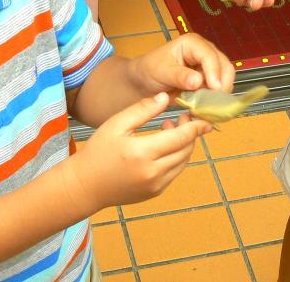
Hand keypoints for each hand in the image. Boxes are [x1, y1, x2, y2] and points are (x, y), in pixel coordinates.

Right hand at [65, 93, 211, 209]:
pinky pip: (174, 173)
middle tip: (184, 117)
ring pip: (183, 162)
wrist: (85, 185)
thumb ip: (143, 109)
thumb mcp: (117, 124)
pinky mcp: (155, 192)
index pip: (181, 137)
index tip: (203, 116)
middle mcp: (154, 173)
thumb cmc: (98, 151)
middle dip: (191, 133)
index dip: (195, 126)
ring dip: (184, 145)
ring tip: (170, 129)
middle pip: (186, 150)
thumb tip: (166, 97)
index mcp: (144, 153)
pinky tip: (163, 147)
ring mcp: (156, 186)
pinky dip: (176, 158)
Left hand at [130, 33, 234, 100]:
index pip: (209, 56)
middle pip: (224, 66)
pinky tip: (207, 107)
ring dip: (219, 93)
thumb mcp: (162, 72)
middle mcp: (204, 51)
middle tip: (215, 102)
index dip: (214, 72)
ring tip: (209, 106)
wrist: (146, 80)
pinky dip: (216, 98)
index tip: (215, 89)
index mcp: (192, 43)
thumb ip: (180, 76)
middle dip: (221, 84)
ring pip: (225, 78)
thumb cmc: (150, 70)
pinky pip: (219, 88)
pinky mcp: (209, 79)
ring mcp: (208, 65)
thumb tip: (198, 81)